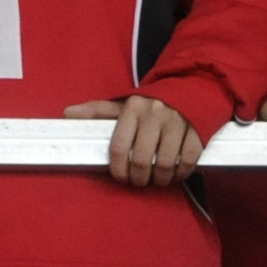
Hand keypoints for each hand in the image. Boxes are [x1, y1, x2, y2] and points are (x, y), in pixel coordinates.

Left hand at [66, 96, 204, 186]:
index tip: (121, 177)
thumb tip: (67, 114)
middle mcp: (155, 113)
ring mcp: (179, 122)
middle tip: (139, 181)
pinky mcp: (199, 130)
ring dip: (160, 179)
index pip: (118, 147)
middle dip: (139, 178)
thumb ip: (97, 111)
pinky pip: (187, 161)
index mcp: (134, 107)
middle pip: (141, 160)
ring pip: (164, 164)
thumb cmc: (153, 102)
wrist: (193, 85)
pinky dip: (181, 174)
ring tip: (157, 179)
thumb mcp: (124, 104)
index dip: (118, 170)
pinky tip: (175, 174)